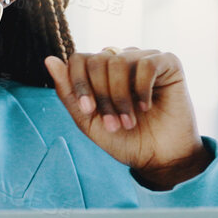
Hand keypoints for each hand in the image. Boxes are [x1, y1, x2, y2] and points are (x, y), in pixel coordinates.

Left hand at [43, 49, 207, 187]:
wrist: (160, 158)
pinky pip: (146, 63)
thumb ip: (69, 94)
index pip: (79, 59)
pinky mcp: (168, 63)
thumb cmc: (126, 140)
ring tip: (129, 122)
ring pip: (118, 61)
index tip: (87, 111)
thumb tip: (49, 59)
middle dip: (101, 96)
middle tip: (113, 124)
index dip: (78, 83)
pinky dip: (142, 89)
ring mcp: (145, 59)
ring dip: (120, 97)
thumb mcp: (89, 122)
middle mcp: (122, 60)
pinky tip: (147, 107)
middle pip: (97, 61)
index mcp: (102, 72)